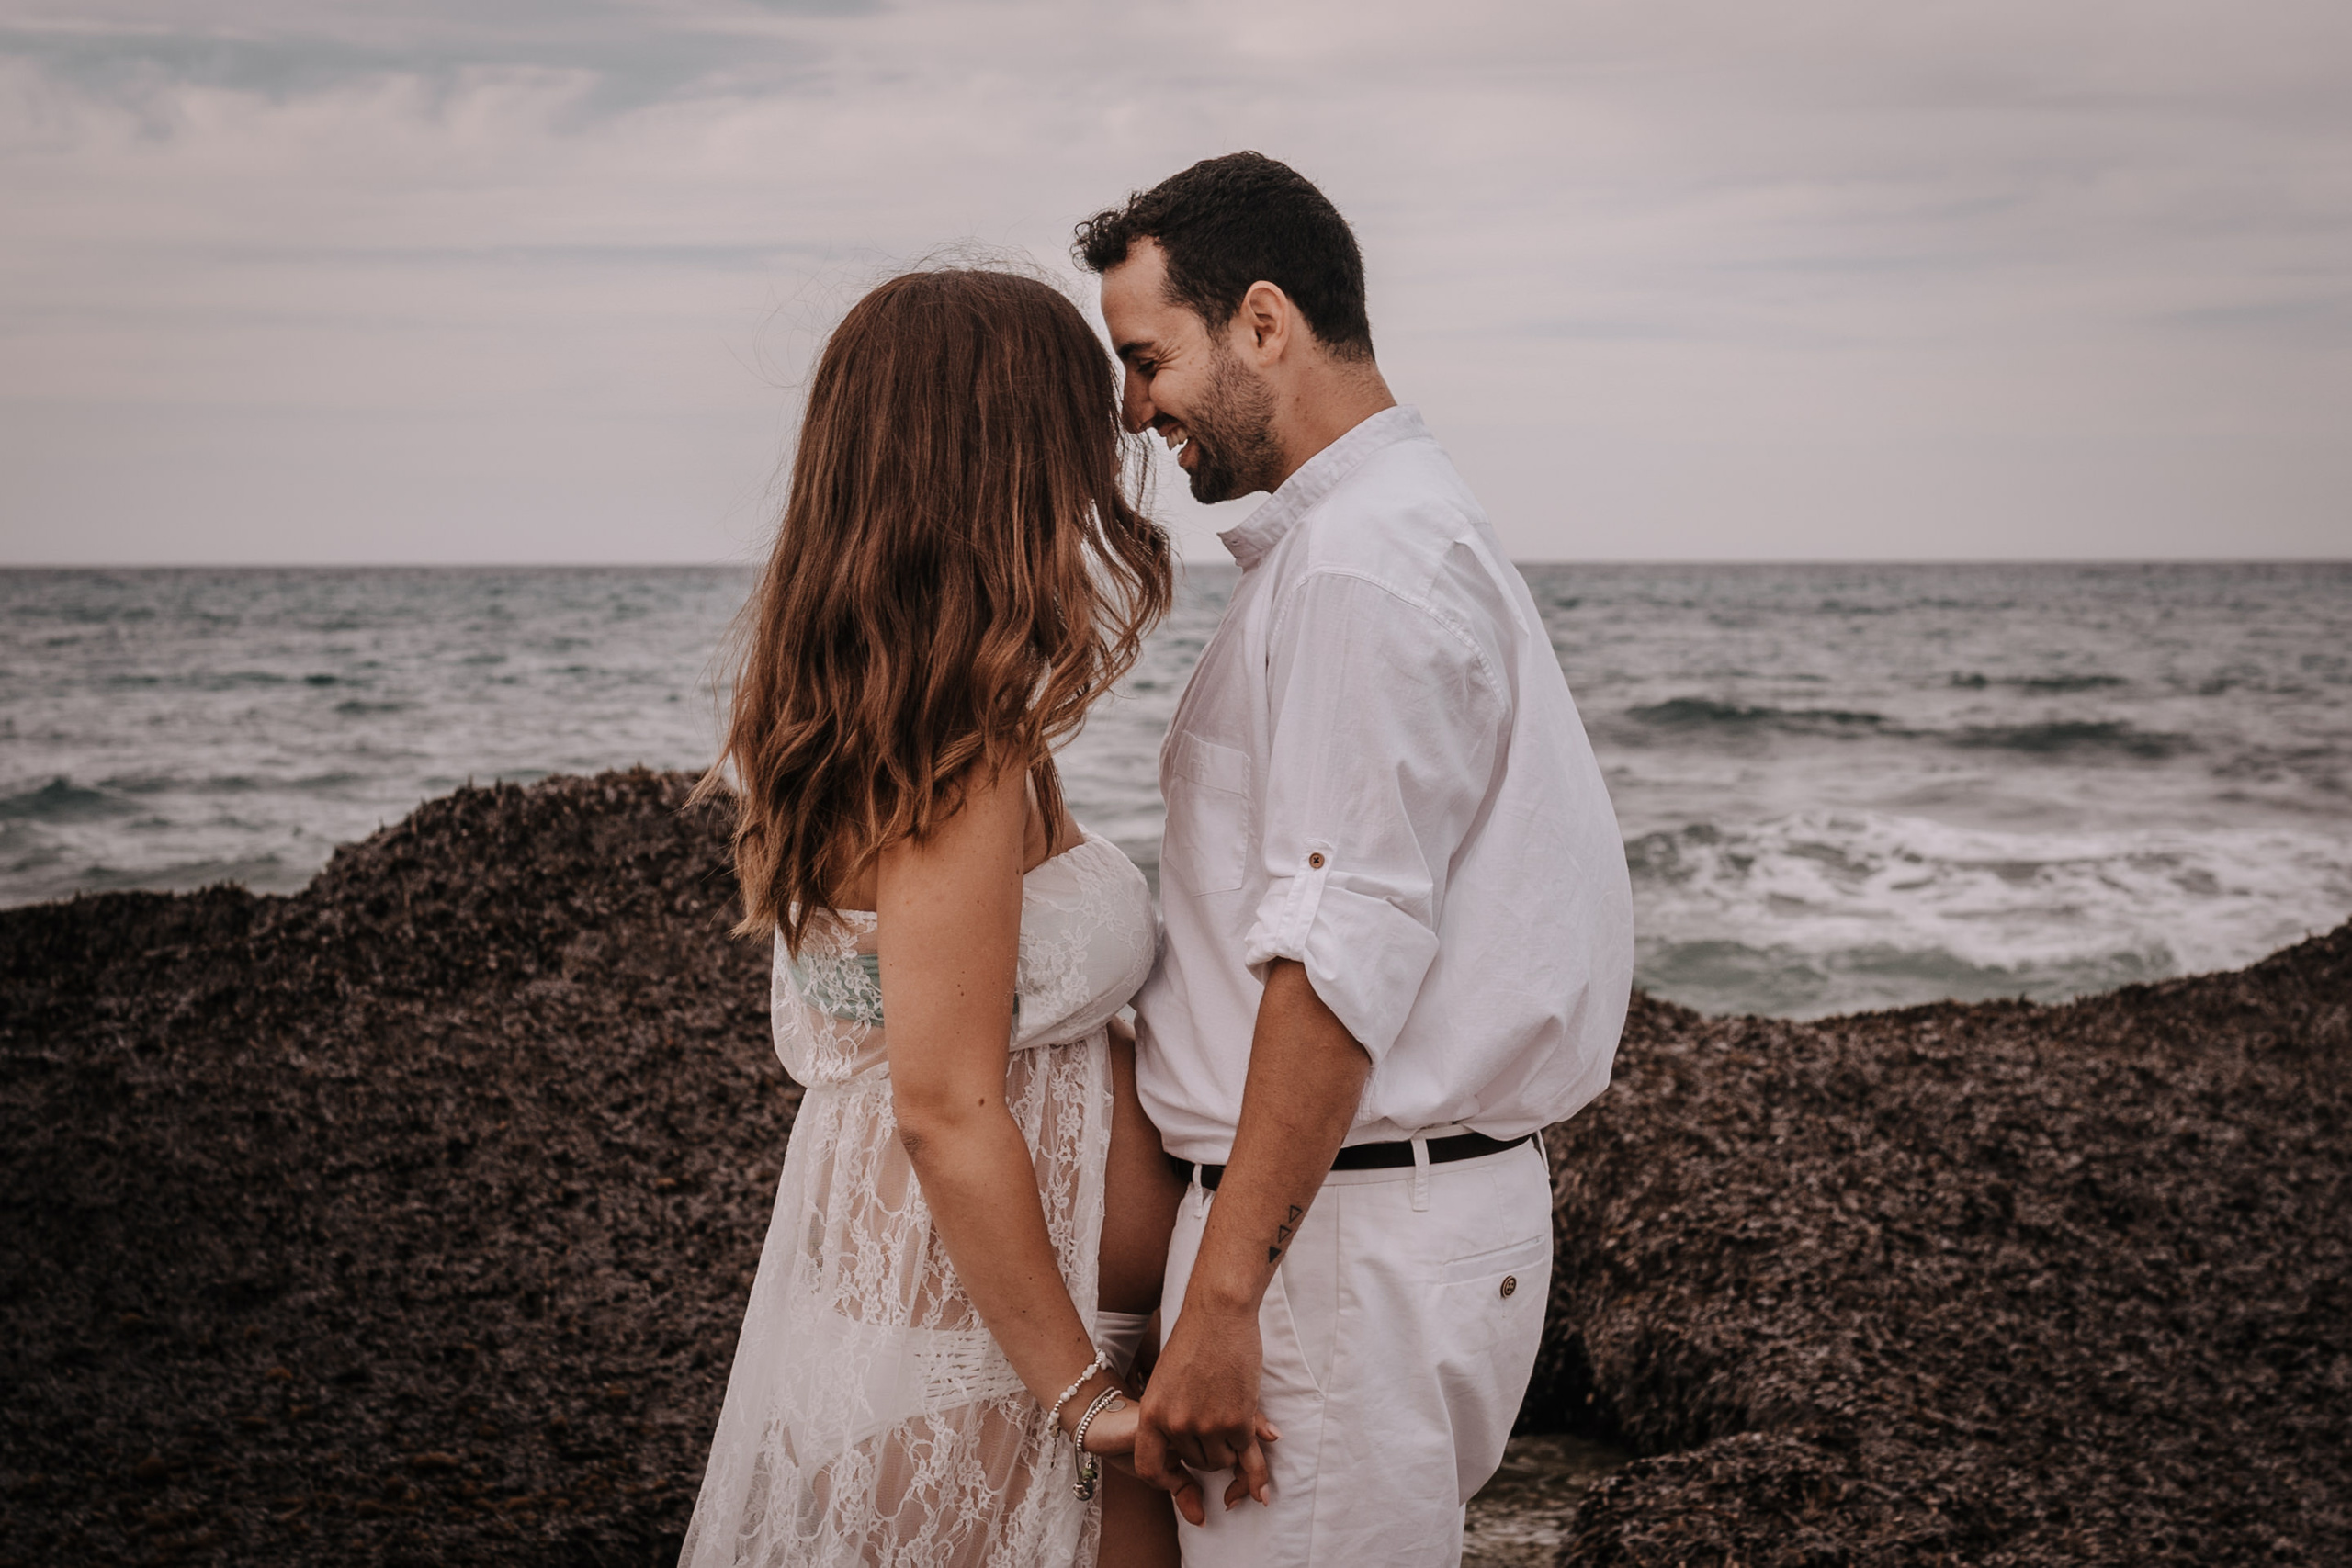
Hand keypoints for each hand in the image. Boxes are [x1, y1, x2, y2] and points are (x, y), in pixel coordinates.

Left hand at [1135, 1301, 1278, 1519]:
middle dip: (1209, 1450)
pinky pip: (1247, 1454)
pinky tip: (1258, 1476)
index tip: (1178, 1479)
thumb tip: (1177, 1448)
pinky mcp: (1238, 1420)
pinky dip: (1253, 1459)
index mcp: (1151, 1414)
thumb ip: (1169, 1415)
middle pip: (1197, 1463)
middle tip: (1218, 1423)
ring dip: (1231, 1448)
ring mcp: (1208, 1424)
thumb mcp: (1165, 1381)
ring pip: (1223, 1461)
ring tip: (1233, 1417)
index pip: (1149, 1468)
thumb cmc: (1193, 1341)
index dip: (1165, 1480)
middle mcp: (1177, 1424)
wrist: (1218, 1313)